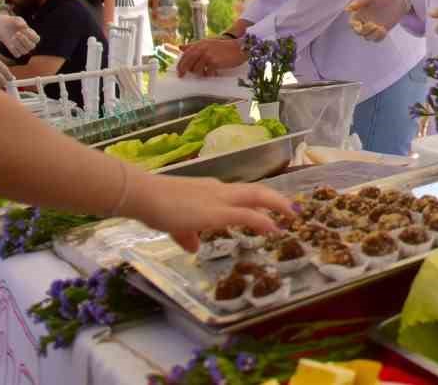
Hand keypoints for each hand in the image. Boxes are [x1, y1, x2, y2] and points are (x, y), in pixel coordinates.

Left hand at [0, 13, 39, 57]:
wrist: (3, 27)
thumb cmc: (12, 22)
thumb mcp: (16, 19)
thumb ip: (20, 21)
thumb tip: (24, 26)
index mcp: (32, 35)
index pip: (37, 39)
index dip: (31, 36)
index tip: (24, 30)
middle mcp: (29, 43)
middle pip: (32, 46)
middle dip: (24, 40)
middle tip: (17, 33)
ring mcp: (22, 48)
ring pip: (25, 51)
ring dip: (18, 45)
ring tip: (12, 37)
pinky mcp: (15, 52)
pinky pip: (17, 55)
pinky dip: (14, 50)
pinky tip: (10, 44)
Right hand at [127, 171, 294, 251]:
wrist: (144, 195)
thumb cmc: (155, 206)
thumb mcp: (174, 223)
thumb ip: (187, 234)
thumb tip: (193, 246)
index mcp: (211, 191)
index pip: (241, 194)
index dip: (259, 201)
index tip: (272, 208)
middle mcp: (219, 191)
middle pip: (256, 191)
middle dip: (276, 199)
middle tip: (292, 209)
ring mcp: (219, 199)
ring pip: (257, 196)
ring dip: (277, 205)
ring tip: (292, 215)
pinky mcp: (216, 212)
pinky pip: (247, 215)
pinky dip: (263, 220)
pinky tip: (274, 229)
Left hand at [175, 36, 247, 77]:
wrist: (239, 48)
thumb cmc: (224, 47)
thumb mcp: (207, 43)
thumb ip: (194, 45)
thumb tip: (180, 47)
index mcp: (200, 44)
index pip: (186, 54)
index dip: (180, 64)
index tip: (179, 71)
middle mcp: (202, 48)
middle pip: (188, 62)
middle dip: (184, 70)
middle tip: (183, 77)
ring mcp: (207, 55)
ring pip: (196, 69)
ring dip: (200, 73)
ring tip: (206, 73)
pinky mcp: (214, 62)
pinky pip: (207, 72)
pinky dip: (209, 75)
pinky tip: (214, 74)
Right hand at [348, 0, 411, 41]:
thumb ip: (360, 2)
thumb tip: (347, 9)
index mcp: (358, 14)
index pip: (352, 24)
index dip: (355, 26)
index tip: (360, 24)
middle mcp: (364, 21)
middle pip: (359, 32)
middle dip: (365, 31)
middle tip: (374, 25)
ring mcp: (372, 27)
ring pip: (367, 37)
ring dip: (373, 35)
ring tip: (381, 28)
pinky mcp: (381, 31)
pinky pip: (377, 39)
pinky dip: (379, 37)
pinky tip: (384, 30)